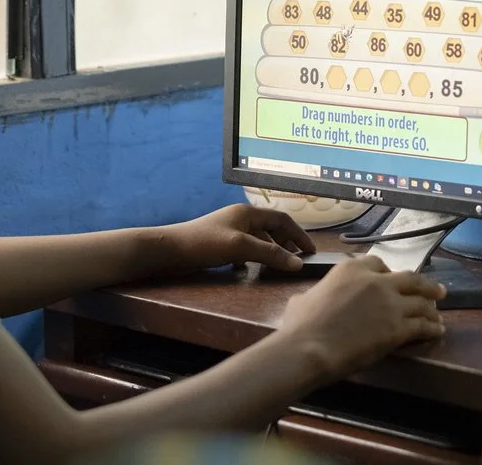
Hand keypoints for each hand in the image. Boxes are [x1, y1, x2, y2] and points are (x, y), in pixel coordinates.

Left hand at [164, 204, 316, 273]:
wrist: (169, 250)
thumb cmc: (203, 243)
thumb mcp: (240, 247)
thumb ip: (270, 253)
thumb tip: (298, 263)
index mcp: (248, 212)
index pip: (282, 219)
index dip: (299, 234)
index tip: (311, 251)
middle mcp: (241, 218)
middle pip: (272, 228)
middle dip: (286, 243)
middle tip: (297, 261)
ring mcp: (230, 231)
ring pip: (259, 240)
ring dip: (270, 252)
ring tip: (278, 266)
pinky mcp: (221, 244)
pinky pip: (245, 249)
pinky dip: (252, 258)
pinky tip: (247, 269)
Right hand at [279, 256, 445, 382]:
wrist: (309, 347)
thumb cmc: (300, 325)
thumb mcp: (304, 298)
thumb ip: (317, 293)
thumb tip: (308, 299)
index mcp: (351, 269)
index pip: (378, 263)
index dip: (389, 272)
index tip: (394, 280)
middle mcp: (375, 281)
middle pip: (409, 278)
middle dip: (425, 284)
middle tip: (436, 290)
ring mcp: (390, 304)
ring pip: (421, 301)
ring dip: (432, 307)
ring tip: (438, 312)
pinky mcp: (398, 328)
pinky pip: (423, 325)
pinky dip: (433, 327)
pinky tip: (437, 330)